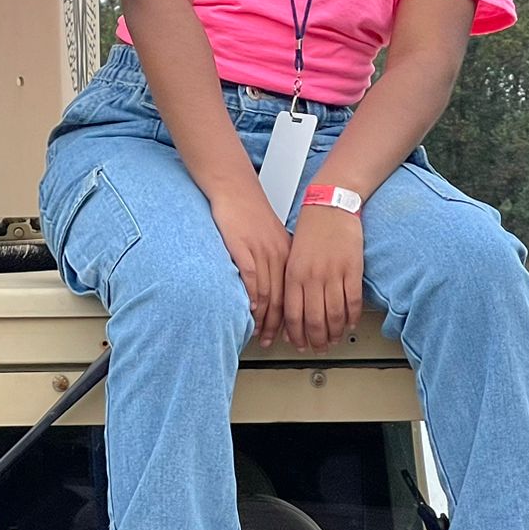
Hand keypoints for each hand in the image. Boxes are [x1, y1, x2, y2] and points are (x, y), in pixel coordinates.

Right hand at [212, 188, 291, 346]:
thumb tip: (273, 283)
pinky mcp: (245, 250)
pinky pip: (253, 281)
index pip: (293, 293)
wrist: (235, 188)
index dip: (291, 316)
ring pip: (269, 294)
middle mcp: (279, 255)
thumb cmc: (248, 211)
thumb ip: (274, 258)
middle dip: (279, 324)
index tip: (287, 331)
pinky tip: (250, 312)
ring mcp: (262, 253)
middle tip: (273, 341)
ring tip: (260, 334)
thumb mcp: (270, 236)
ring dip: (265, 319)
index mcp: (287, 253)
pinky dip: (253, 300)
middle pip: (283, 298)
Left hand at [284, 205, 363, 350]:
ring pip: (334, 315)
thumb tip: (289, 312)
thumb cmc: (310, 231)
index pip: (293, 315)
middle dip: (316, 340)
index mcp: (293, 275)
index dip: (296, 335)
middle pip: (314, 320)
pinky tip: (350, 324)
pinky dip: (352, 317)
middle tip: (319, 349)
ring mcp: (333, 274)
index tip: (298, 345)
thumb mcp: (291, 258)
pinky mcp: (352, 270)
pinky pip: (352, 301)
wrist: (329, 207)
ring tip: (334, 341)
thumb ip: (291, 284)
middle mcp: (311, 277)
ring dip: (334, 333)